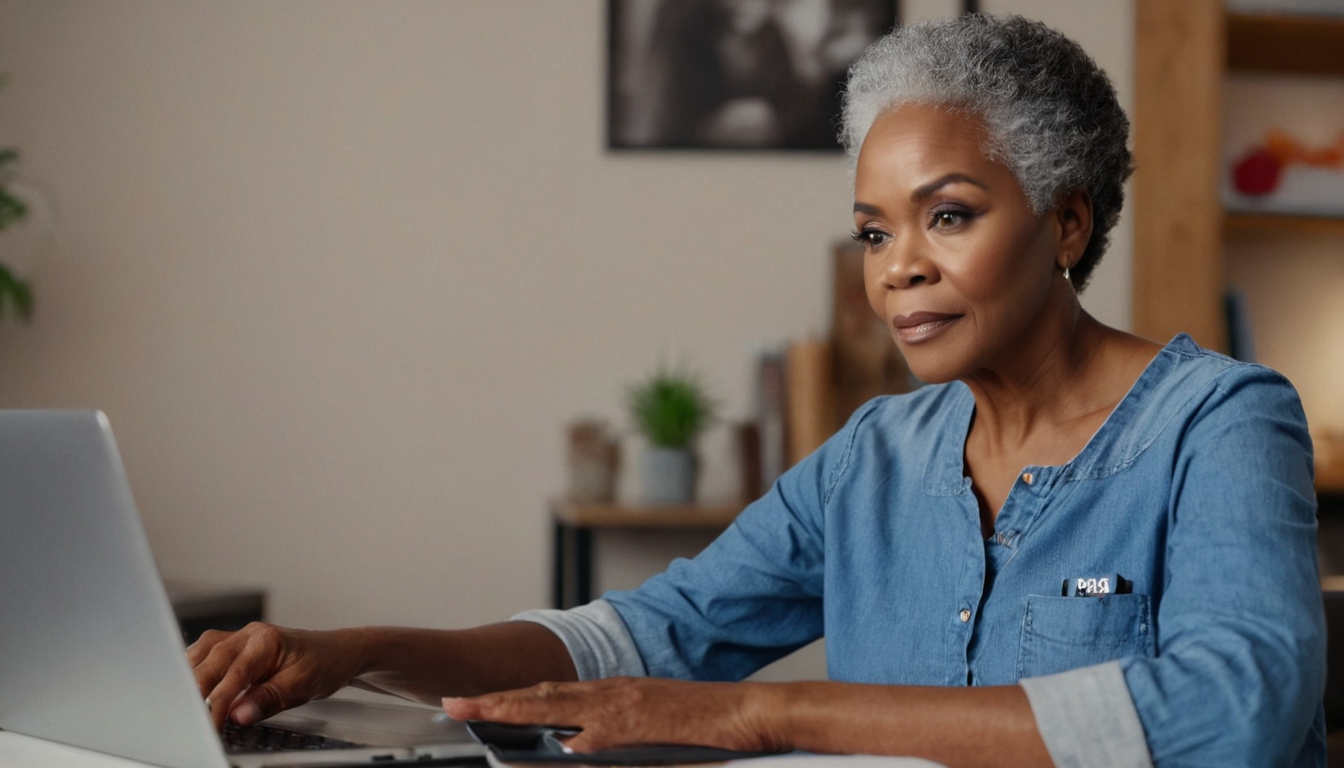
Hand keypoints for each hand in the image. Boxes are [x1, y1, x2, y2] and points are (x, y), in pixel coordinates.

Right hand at [187, 622, 365, 730]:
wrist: (340, 651)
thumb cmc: (325, 664)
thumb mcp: (302, 686)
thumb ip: (268, 699)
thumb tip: (238, 714)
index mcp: (267, 641)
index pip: (234, 674)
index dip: (218, 702)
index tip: (209, 724)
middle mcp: (251, 634)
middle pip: (212, 660)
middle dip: (196, 690)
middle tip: (187, 718)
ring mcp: (243, 637)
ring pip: (204, 652)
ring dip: (189, 675)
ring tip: (180, 702)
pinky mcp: (239, 645)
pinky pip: (208, 652)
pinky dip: (195, 667)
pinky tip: (187, 682)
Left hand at [441, 677, 787, 753]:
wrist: (745, 711)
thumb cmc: (701, 724)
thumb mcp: (646, 728)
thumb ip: (607, 736)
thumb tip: (570, 749)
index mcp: (611, 694)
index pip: (549, 695)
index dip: (510, 699)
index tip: (474, 703)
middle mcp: (612, 692)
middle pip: (542, 695)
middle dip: (495, 701)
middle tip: (454, 704)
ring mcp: (625, 705)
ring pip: (560, 704)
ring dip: (516, 708)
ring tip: (478, 712)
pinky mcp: (643, 722)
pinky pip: (600, 730)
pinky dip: (574, 736)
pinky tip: (552, 741)